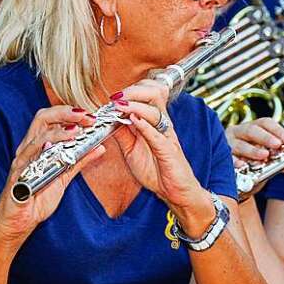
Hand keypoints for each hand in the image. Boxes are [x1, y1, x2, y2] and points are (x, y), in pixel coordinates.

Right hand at [0, 105, 102, 246]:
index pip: (51, 118)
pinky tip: (54, 150)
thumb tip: (100, 147)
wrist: (17, 223)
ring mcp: (21, 162)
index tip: (90, 115)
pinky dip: (41, 153)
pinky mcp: (17, 177)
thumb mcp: (64, 177)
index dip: (70, 112)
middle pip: (42, 118)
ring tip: (76, 132)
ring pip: (37, 137)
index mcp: (38, 146)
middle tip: (86, 117)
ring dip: (58, 132)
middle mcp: (28, 149)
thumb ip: (80, 161)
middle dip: (65, 113)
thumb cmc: (36, 199)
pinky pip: (28, 161)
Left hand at [109, 80, 204, 207]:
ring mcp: (167, 136)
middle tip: (116, 98)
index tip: (113, 96)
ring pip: (155, 111)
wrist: (175, 193)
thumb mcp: (131, 149)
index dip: (131, 90)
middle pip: (155, 94)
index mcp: (155, 121)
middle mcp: (163, 124)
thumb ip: (122, 133)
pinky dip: (145, 126)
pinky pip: (157, 135)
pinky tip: (133, 120)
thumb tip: (108, 119)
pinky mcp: (169, 151)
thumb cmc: (156, 170)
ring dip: (135, 105)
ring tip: (120, 106)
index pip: (148, 93)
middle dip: (133, 91)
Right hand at [226, 118, 283, 174]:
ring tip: (264, 156)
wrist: (234, 178)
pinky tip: (242, 166)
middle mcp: (238, 133)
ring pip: (239, 144)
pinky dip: (235, 162)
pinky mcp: (220, 157)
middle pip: (252, 130)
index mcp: (252, 129)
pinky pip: (227, 159)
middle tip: (277, 145)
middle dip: (265, 138)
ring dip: (252, 151)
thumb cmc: (252, 163)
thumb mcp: (270, 162)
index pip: (265, 123)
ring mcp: (227, 144)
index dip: (277, 130)